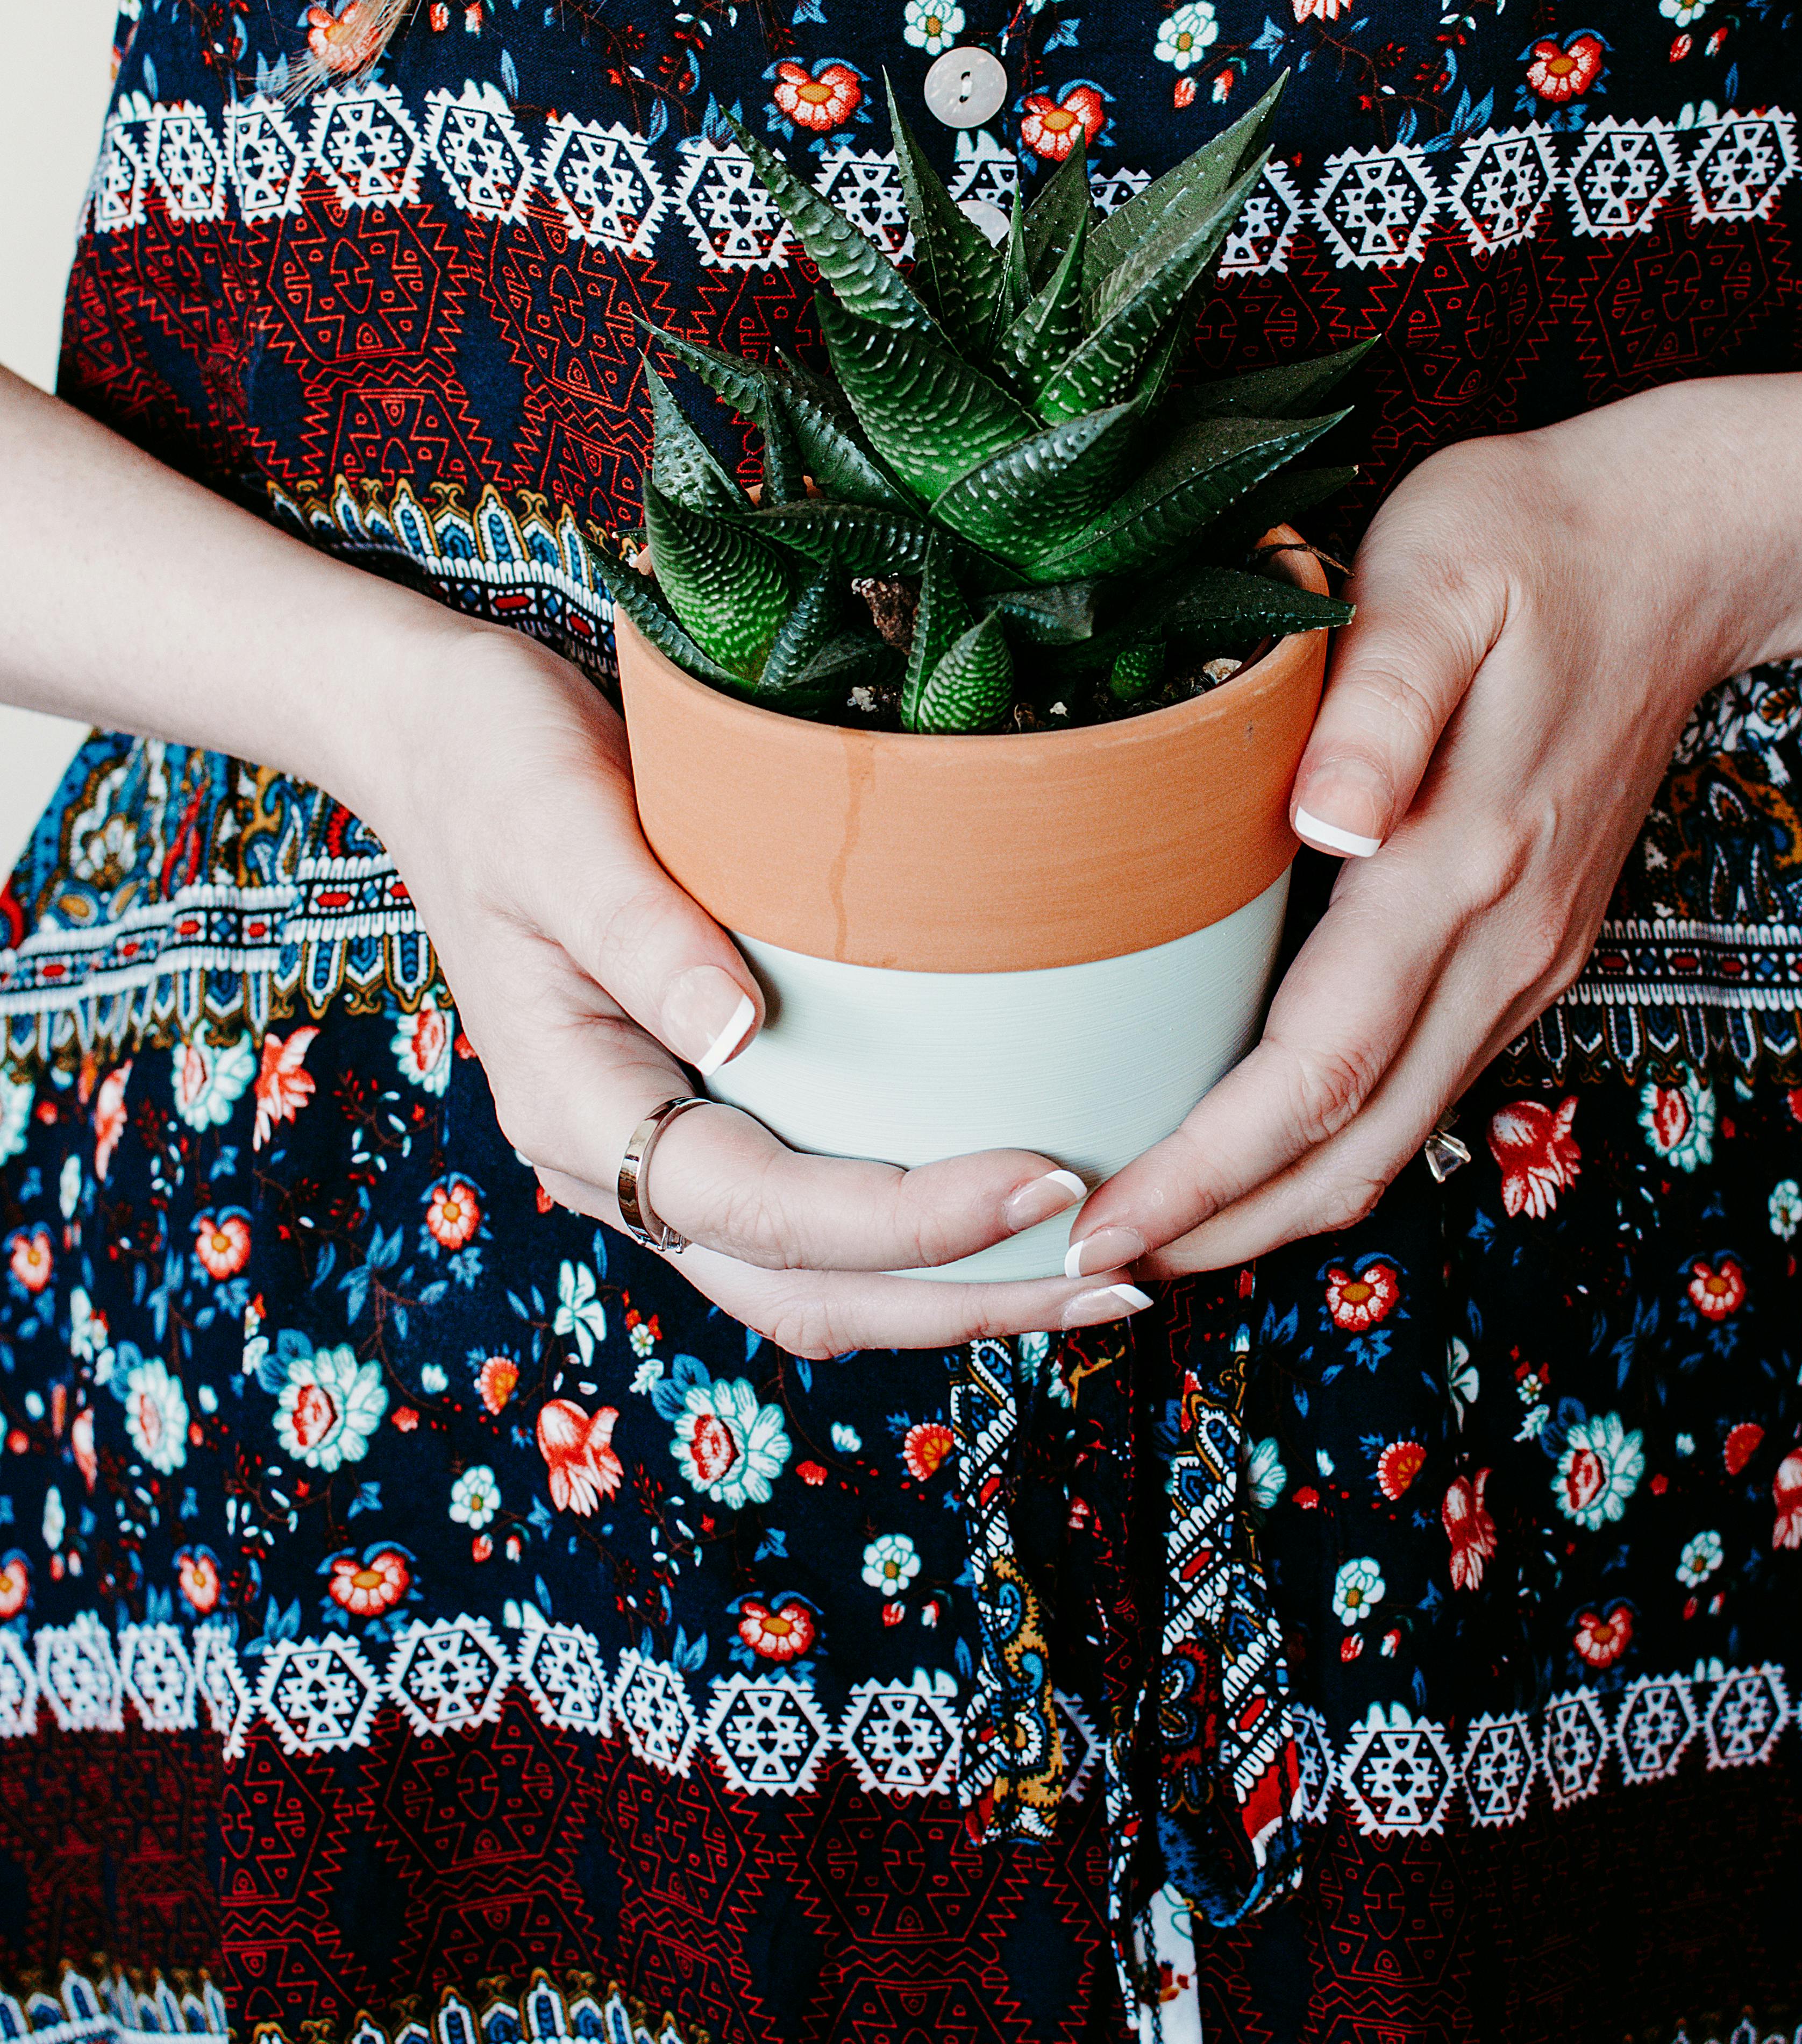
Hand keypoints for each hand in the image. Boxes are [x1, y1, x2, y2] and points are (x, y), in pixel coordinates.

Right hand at [360, 619, 1146, 1352]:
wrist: (440, 744)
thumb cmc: (498, 766)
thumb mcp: (555, 821)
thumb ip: (641, 929)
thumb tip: (740, 1032)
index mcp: (572, 1105)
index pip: (767, 1209)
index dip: (914, 1219)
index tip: (1052, 1177)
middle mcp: (613, 1160)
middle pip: (807, 1290)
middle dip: (965, 1298)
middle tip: (1119, 1280)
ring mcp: (656, 1148)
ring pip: (816, 1281)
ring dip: (954, 1291)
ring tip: (1098, 1275)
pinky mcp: (699, 1113)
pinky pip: (815, 1221)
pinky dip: (919, 1240)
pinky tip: (1013, 1212)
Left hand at [1060, 397, 1753, 1277]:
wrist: (1680, 549)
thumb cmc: (1527, 543)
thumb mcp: (1438, 581)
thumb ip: (1379, 706)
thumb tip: (1329, 820)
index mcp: (1460, 865)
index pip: (1314, 1070)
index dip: (1203, 1167)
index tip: (1100, 1223)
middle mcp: (1503, 941)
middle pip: (1354, 1144)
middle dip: (1221, 1227)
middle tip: (1082, 1266)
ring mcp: (1524, 954)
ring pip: (1392, 1132)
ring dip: (1271, 1201)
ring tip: (1148, 1232)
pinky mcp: (1527, 944)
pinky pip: (1419, 1083)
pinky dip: (1326, 1143)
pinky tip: (1249, 1143)